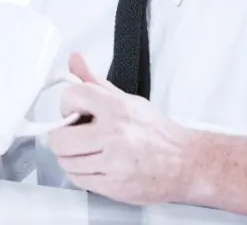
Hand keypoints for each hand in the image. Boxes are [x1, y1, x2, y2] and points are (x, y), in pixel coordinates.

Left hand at [47, 53, 195, 204]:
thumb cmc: (158, 133)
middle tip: (75, 136)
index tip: (74, 112)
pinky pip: (78, 180)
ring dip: (72, 158)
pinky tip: (95, 166)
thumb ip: (96, 82)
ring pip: (66, 162)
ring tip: (89, 152)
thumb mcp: (128, 101)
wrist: (187, 163)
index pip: (71, 97)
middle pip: (60, 138)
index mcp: (117, 109)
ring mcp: (113, 163)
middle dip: (63, 137)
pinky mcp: (114, 186)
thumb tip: (74, 59)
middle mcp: (114, 135)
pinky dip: (82, 174)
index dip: (67, 105)